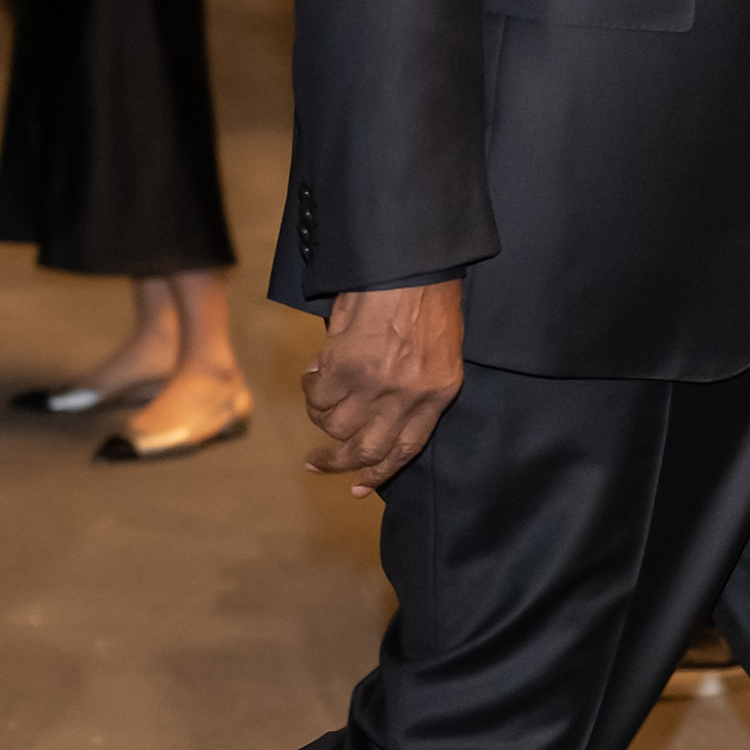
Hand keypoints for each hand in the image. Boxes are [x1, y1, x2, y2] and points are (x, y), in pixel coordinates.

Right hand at [303, 280, 464, 494]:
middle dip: (338, 463)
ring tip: (319, 399)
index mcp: (437, 395)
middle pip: (366, 449)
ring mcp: (375, 384)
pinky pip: (318, 394)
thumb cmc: (427, 297)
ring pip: (335, 425)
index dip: (379, 472)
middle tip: (317, 462)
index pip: (407, 449)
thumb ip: (414, 386)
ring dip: (321, 417)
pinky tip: (316, 371)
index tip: (357, 487)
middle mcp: (407, 397)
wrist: (412, 262)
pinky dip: (311, 388)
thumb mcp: (438, 350)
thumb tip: (377, 412)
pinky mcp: (345, 366)